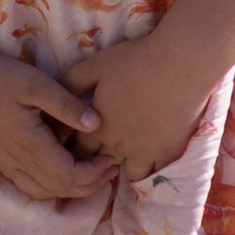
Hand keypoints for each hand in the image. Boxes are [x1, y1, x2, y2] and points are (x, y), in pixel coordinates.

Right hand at [0, 44, 113, 202]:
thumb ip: (66, 105)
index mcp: (29, 144)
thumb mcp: (35, 83)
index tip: (109, 157)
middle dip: (90, 184)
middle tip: (110, 167)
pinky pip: (29, 185)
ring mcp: (5, 162)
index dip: (94, 174)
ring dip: (70, 188)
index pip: (69, 176)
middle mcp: (17, 160)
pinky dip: (50, 186)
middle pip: (59, 189)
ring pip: (43, 192)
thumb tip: (97, 124)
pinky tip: (60, 169)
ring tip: (90, 172)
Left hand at [61, 35, 209, 183]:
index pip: (79, 151)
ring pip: (130, 172)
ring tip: (130, 153)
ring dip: (127, 165)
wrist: (179, 64)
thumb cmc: (135, 61)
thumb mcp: (95, 66)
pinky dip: (153, 167)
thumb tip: (55, 93)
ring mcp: (146, 151)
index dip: (79, 149)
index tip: (82, 143)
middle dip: (100, 159)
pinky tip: (153, 156)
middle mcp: (119, 145)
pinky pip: (157, 172)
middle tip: (104, 148)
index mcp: (98, 127)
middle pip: (102, 164)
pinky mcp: (170, 152)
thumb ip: (72, 82)